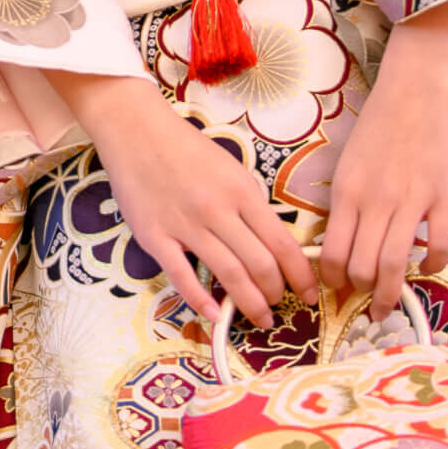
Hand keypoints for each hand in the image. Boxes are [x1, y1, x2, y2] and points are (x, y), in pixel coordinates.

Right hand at [58, 73, 315, 326]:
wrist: (137, 131)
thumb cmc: (188, 148)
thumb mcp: (232, 168)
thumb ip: (250, 204)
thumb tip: (271, 242)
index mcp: (241, 191)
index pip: (282, 242)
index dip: (301, 274)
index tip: (310, 293)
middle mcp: (218, 210)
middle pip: (259, 264)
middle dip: (276, 292)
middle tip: (279, 305)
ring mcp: (185, 225)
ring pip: (228, 273)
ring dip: (249, 303)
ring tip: (259, 317)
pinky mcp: (154, 237)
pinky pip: (181, 276)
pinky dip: (201, 300)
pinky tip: (215, 314)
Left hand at [320, 0, 447, 317]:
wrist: (416, 89)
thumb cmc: (378, 124)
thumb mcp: (349, 163)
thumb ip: (346, 203)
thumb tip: (339, 245)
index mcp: (347, 192)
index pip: (332, 254)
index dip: (333, 282)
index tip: (340, 289)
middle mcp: (375, 202)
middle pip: (362, 269)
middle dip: (362, 294)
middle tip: (367, 301)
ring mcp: (411, 201)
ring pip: (395, 267)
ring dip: (391, 295)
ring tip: (390, 305)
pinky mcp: (443, 198)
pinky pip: (439, 248)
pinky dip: (434, 266)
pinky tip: (430, 265)